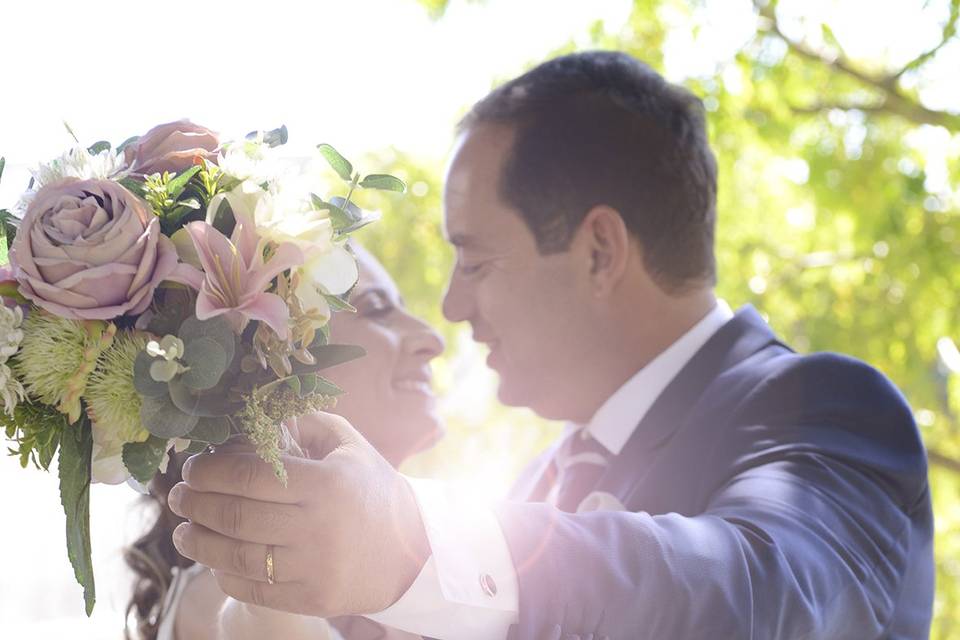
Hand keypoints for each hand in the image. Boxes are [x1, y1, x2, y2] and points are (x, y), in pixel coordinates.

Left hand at [167, 412, 430, 616]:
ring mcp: (315, 567)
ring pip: (237, 557)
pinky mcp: (313, 599)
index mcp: (327, 482)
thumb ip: (302, 422)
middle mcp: (319, 526)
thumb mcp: (348, 445)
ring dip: (199, 543)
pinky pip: (253, 589)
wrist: (414, 550)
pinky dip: (224, 574)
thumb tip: (249, 414)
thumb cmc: (372, 488)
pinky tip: (214, 559)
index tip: (192, 468)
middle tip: (177, 496)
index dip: (211, 471)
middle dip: (195, 504)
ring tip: (183, 531)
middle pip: (236, 516)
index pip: (250, 475)